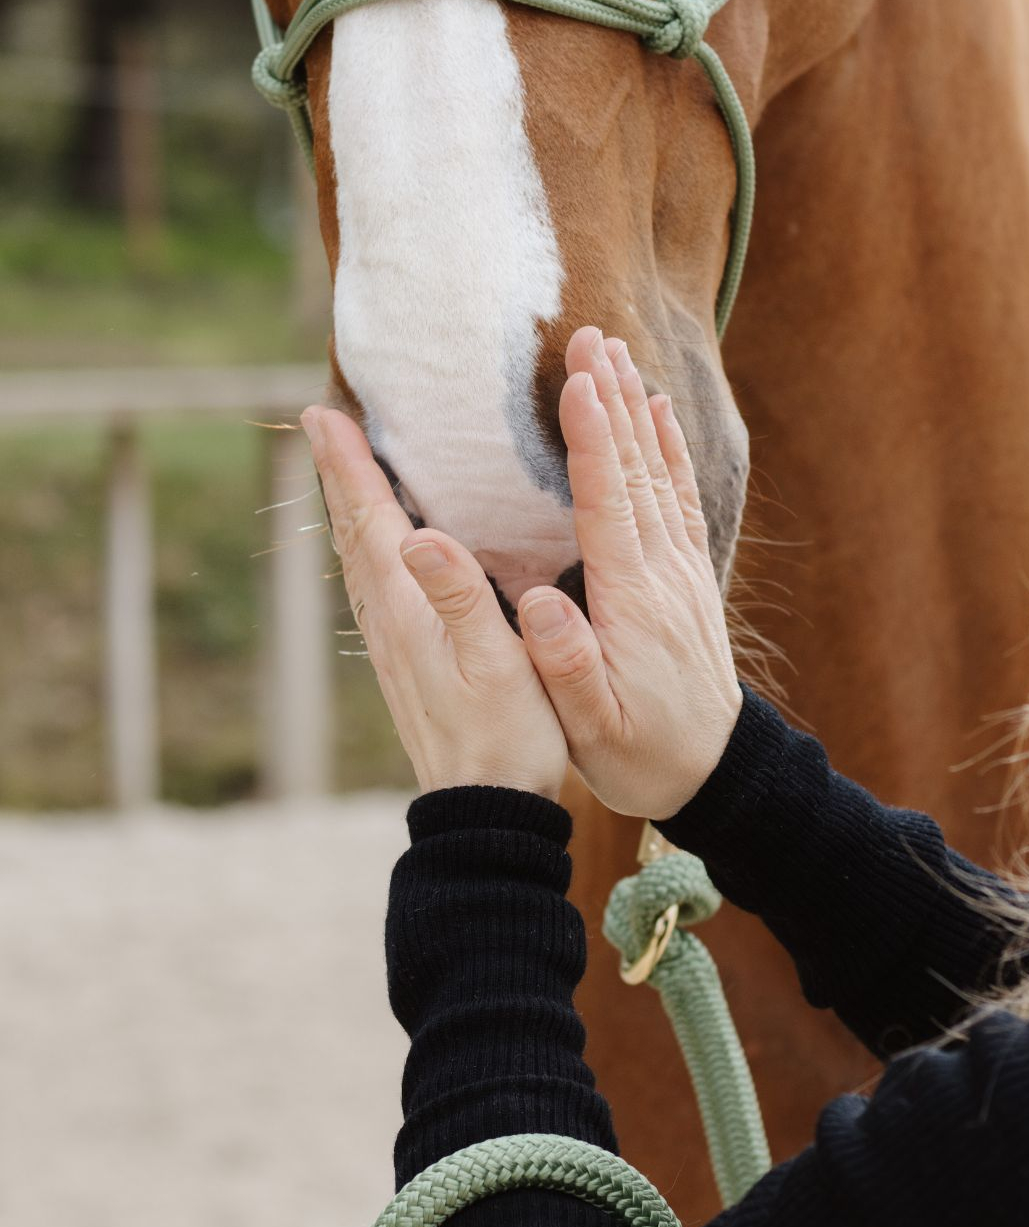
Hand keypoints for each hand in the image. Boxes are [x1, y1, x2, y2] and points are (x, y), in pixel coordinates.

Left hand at [301, 407, 567, 800]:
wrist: (486, 811)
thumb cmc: (507, 737)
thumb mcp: (496, 663)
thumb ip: (460, 597)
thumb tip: (415, 536)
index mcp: (410, 611)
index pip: (370, 522)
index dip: (348, 467)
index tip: (323, 415)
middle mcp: (390, 623)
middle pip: (353, 534)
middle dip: (338, 476)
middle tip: (322, 426)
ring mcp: (394, 646)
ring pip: (360, 561)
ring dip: (349, 511)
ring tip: (345, 473)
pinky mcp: (407, 664)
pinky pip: (377, 587)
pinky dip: (370, 550)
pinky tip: (385, 552)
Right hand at [517, 327, 742, 819]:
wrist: (714, 770)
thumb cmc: (642, 752)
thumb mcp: (593, 727)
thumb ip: (565, 665)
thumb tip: (536, 602)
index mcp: (630, 600)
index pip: (609, 503)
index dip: (592, 441)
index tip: (575, 382)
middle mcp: (661, 570)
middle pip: (637, 468)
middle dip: (611, 399)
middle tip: (588, 336)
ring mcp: (680, 568)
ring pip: (659, 471)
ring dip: (637, 408)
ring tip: (614, 352)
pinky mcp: (686, 573)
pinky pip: (680, 495)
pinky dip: (669, 446)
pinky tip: (657, 411)